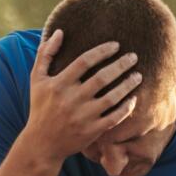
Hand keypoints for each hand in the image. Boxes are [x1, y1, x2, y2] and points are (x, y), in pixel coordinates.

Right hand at [23, 29, 142, 158]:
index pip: (85, 61)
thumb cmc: (40, 107)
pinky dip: (126, 108)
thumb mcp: (36, 79)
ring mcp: (83, 116)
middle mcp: (72, 99)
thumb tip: (59, 31)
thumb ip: (45, 54)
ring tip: (138, 76)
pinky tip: (134, 99)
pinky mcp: (92, 131)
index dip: (102, 51)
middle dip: (121, 65)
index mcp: (59, 84)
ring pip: (112, 98)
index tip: (116, 45)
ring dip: (128, 85)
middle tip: (134, 56)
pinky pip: (114, 117)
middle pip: (102, 77)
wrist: (42, 143)